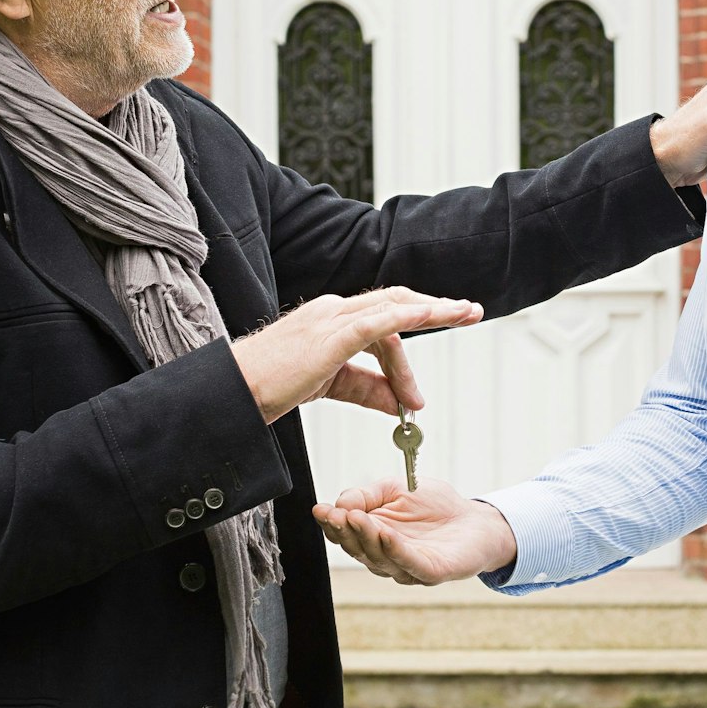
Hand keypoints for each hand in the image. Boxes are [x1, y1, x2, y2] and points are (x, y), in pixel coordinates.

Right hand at [230, 288, 481, 423]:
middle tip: (471, 311)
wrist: (235, 392)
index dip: (417, 338)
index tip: (442, 349)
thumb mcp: (331, 386)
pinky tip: (432, 314)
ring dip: (433, 314)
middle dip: (437, 306)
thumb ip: (369, 391)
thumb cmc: (272, 385)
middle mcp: (335, 310)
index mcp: (333, 319)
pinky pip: (377, 321)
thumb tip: (403, 405)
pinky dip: (408, 316)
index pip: (385, 320)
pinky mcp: (330, 336)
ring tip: (463, 316)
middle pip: (397, 302)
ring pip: (393, 309)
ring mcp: (332, 319)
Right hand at [313, 478, 518, 585]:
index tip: (319, 509)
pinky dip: (394, 549)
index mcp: (374, 538)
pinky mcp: (431, 572)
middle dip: (344, 531)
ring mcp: (407, 568)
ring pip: (380, 558)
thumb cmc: (436, 505)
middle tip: (335, 515)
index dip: (331, 524)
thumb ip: (368, 495)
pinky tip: (385, 533)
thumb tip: (340, 503)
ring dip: (365, 538)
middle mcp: (386, 557)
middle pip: (358, 549)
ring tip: (355, 518)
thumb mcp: (396, 490)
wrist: (476, 520)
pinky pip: (409, 563)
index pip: (346, 535)